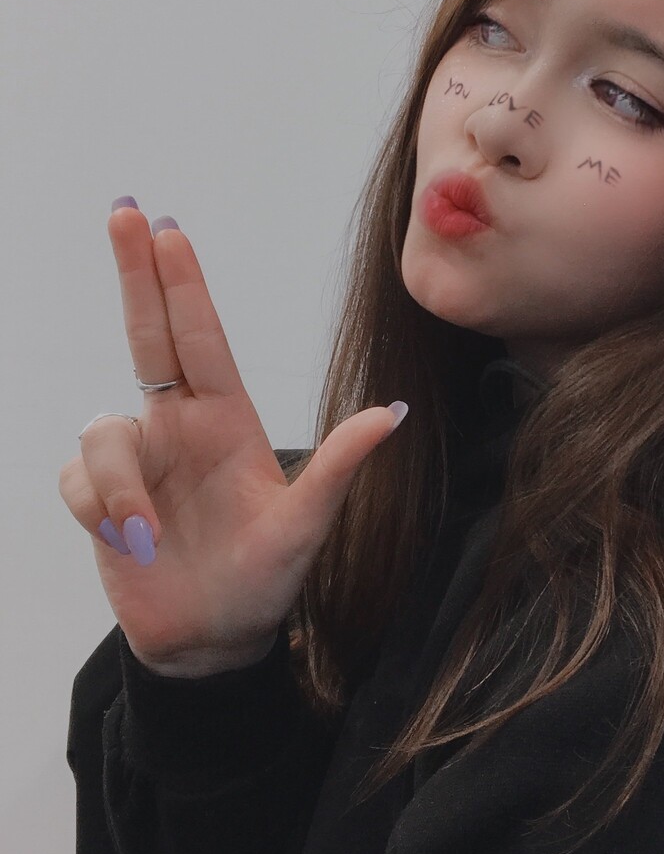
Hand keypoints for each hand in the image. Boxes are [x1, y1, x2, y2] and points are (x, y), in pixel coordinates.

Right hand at [58, 206, 406, 676]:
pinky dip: (101, 508)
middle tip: (124, 212)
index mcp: (227, 421)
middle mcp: (178, 427)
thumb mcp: (308, 526)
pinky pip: (78, 479)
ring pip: (103, 431)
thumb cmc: (265, 581)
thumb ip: (339, 467)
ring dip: (119, 483)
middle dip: (134, 273)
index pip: (200, 337)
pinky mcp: (100, 499)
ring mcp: (137, 461)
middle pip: (147, 334)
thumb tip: (394, 412)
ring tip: (148, 532)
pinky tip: (131, 542)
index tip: (168, 229)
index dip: (183, 284)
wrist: (214, 642)